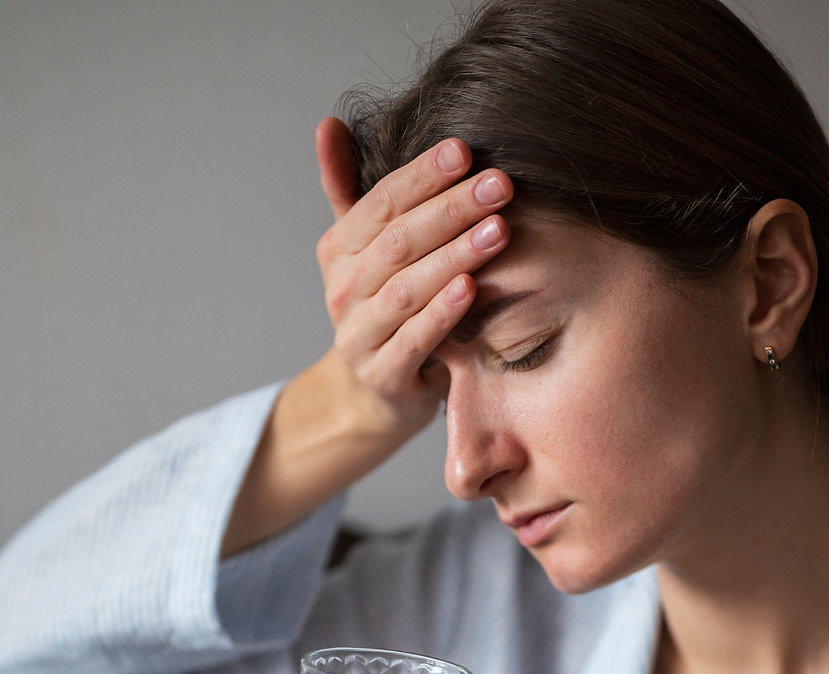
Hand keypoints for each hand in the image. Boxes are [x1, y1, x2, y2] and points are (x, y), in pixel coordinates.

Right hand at [315, 117, 513, 438]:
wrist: (374, 393)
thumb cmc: (385, 309)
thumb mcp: (367, 250)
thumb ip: (351, 190)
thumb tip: (329, 124)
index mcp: (340, 249)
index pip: (381, 202)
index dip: (422, 175)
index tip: (466, 151)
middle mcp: (343, 289)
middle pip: (398, 241)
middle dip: (451, 209)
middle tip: (500, 186)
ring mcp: (359, 335)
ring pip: (407, 288)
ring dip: (454, 256)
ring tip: (498, 231)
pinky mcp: (382, 374)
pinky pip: (413, 339)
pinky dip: (441, 313)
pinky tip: (471, 288)